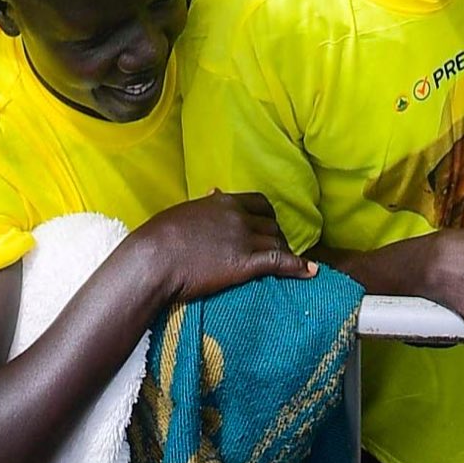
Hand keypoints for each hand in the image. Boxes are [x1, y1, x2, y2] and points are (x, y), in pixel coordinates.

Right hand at [137, 193, 316, 303]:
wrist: (153, 259)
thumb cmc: (159, 238)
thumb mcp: (184, 212)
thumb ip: (205, 205)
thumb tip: (215, 190)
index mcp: (223, 202)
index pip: (260, 203)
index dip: (268, 216)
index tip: (269, 227)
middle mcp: (238, 216)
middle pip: (272, 224)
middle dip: (278, 237)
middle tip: (278, 251)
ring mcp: (244, 239)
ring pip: (278, 242)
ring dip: (286, 253)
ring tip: (289, 265)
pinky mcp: (246, 263)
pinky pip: (280, 261)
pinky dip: (299, 266)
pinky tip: (310, 272)